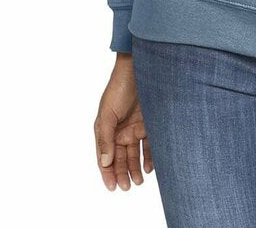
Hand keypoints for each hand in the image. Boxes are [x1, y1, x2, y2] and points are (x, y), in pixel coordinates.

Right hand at [94, 52, 152, 190]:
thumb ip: (105, 138)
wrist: (140, 67)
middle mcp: (120, 131)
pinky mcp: (150, 122)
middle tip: (128, 187)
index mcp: (106, 129)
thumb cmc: (119, 87)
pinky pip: (150, 144)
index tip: (113, 187)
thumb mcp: (107, 112)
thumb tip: (105, 162)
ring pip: (135, 154)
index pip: (105, 157)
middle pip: (120, 158)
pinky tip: (150, 167)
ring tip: (139, 181)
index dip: (107, 173)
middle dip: (123, 174)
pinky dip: (150, 157)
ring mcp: (135, 127)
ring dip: (136, 168)